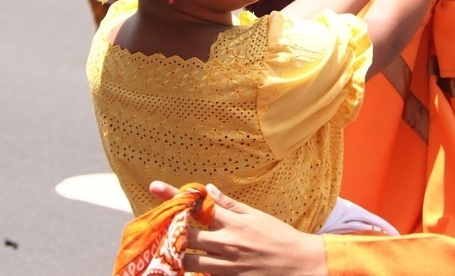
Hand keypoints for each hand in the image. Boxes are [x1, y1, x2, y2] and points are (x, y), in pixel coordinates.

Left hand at [149, 182, 326, 275]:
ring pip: (189, 261)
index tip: (154, 187)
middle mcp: (227, 244)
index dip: (173, 196)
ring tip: (174, 249)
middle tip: (165, 227)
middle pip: (185, 237)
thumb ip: (230, 205)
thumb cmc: (279, 237)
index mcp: (233, 223)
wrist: (300, 265)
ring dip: (179, 255)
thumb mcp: (257, 216)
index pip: (197, 206)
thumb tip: (208, 190)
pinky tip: (195, 264)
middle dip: (172, 231)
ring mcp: (227, 267)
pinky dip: (196, 271)